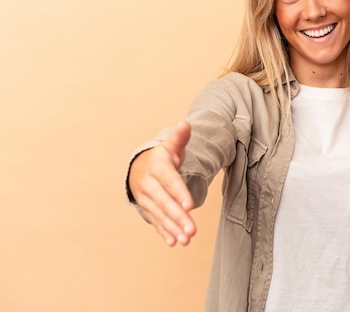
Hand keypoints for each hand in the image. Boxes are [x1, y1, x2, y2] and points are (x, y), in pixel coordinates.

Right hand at [128, 120, 195, 245]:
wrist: (140, 167)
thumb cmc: (162, 158)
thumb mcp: (171, 147)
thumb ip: (180, 137)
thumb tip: (186, 123)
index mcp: (158, 168)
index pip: (170, 181)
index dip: (179, 192)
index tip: (190, 205)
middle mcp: (149, 185)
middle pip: (165, 202)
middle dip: (178, 217)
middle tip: (192, 230)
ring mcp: (147, 199)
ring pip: (160, 215)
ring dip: (173, 228)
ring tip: (187, 240)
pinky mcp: (147, 209)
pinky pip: (156, 222)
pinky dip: (164, 232)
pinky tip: (174, 242)